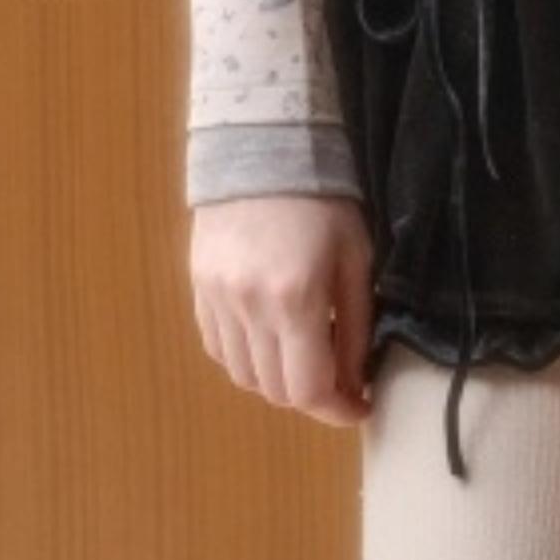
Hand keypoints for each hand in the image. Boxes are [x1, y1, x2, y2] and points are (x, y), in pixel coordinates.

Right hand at [189, 194, 375, 431]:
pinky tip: (268, 339)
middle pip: (275, 390)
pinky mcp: (198, 290)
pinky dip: (245, 358)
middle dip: (312, 396)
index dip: (338, 410)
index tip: (361, 407)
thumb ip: (356, 327)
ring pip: (244, 376)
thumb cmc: (325, 201)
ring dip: (277, 381)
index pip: (309, 389)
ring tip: (305, 358)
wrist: (263, 149)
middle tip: (339, 381)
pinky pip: (218, 349)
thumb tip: (355, 384)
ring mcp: (217, 301)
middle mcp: (249, 309)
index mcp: (296, 300)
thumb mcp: (356, 259)